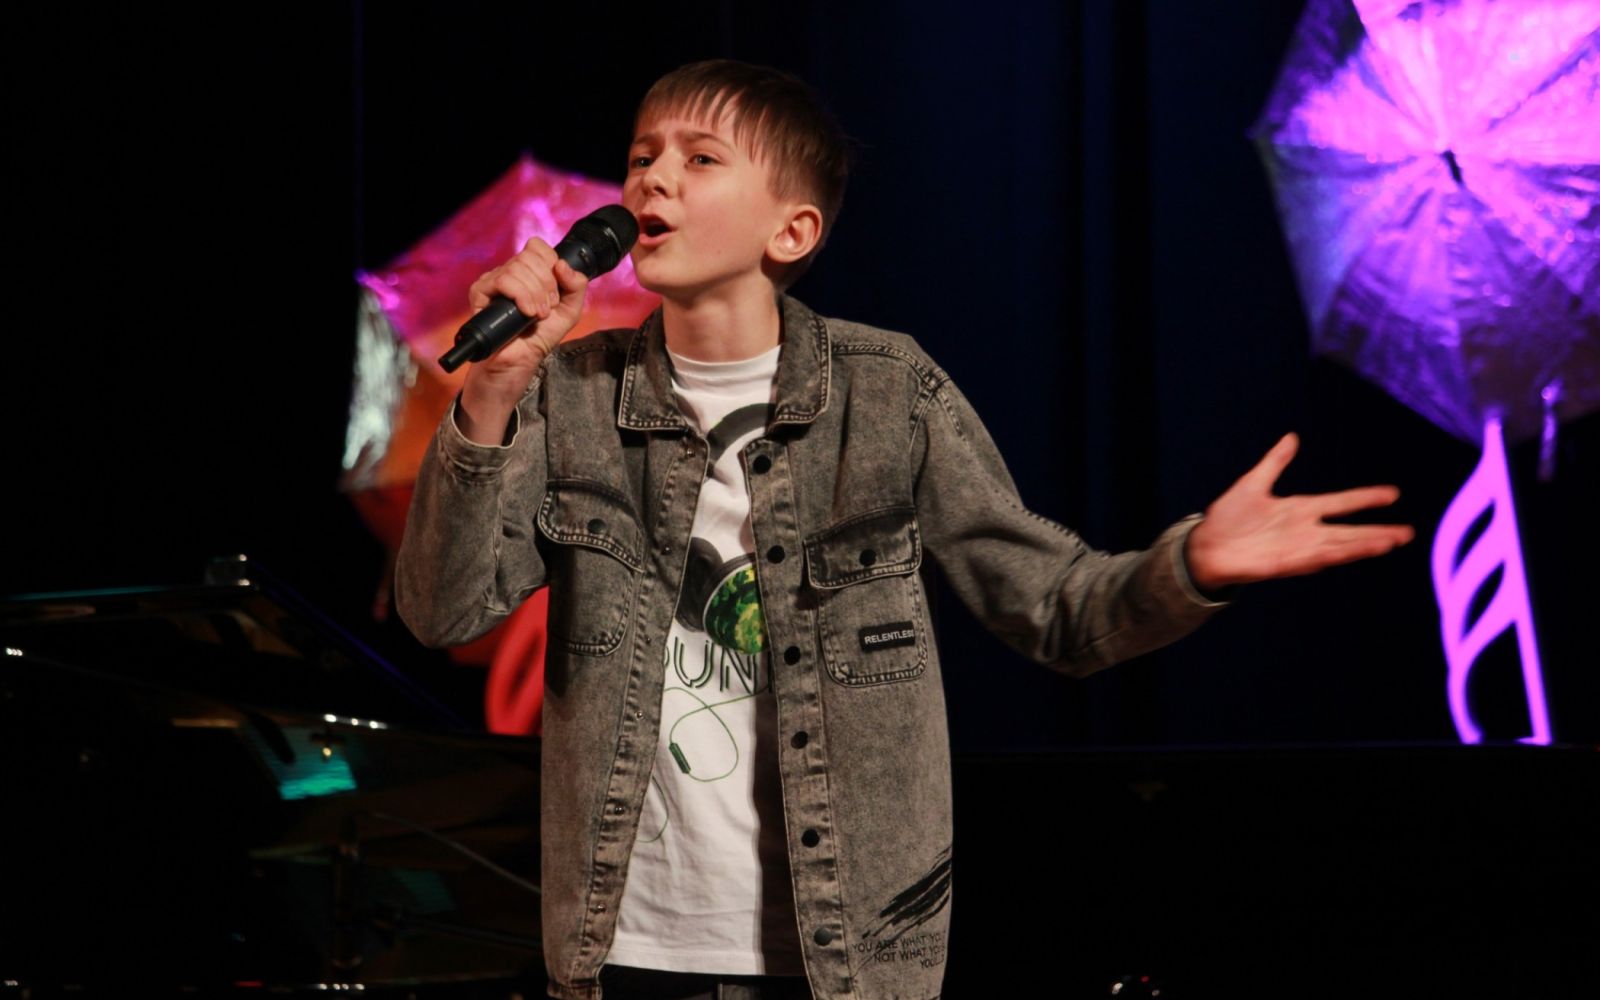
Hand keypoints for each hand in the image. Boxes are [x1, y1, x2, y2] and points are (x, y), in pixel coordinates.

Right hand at [456, 238, 589, 443]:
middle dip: (546, 286)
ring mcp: (494, 280)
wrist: (520, 361)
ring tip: (536, 315)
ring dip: (535, 295)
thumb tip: (562, 264)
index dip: (551, 265)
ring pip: (518, 268)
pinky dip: (521, 296)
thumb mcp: (570, 311)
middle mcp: (510, 272)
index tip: (554, 292)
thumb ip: (576, 285)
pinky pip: (503, 280)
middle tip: (545, 309)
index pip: (537, 247)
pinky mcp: (480, 292)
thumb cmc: (540, 336)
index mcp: (529, 271)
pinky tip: (526, 314)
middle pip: (530, 257)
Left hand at [1184, 433, 1414, 592]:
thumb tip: (1291, 438)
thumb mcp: (1253, 483)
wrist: (1205, 544)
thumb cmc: (1228, 517)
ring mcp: (1297, 548)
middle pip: (1348, 531)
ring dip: (1363, 545)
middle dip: (1377, 532)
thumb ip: (1274, 463)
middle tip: (1408, 532)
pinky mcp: (1284, 563)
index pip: (1340, 503)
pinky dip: (1334, 555)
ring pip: (1339, 547)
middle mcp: (1304, 531)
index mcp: (1299, 510)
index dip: (1364, 498)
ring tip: (1390, 542)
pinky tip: (1352, 553)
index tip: (1393, 493)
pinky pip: (1315, 559)